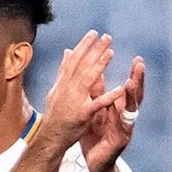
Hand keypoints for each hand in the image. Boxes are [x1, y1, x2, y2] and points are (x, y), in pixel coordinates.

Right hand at [38, 31, 124, 148]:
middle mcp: (66, 90)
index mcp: (62, 83)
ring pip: (87, 80)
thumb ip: (63, 71)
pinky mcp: (82, 114)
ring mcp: (73, 101)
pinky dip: (108, 97)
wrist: (51, 137)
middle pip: (81, 66)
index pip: (73, 60)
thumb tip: (68, 52)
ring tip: (111, 52)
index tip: (93, 33)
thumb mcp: (56, 90)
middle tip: (107, 37)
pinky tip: (120, 89)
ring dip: (99, 66)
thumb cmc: (56, 114)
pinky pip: (97, 104)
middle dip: (94, 50)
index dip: (83, 46)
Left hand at [81, 56, 143, 171]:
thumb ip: (97, 95)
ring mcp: (126, 127)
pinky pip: (124, 127)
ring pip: (132, 109)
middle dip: (138, 79)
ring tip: (132, 82)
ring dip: (133, 95)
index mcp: (118, 108)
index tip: (137, 59)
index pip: (128, 88)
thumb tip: (96, 73)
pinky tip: (126, 110)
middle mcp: (125, 115)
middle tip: (140, 64)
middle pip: (134, 95)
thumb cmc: (94, 135)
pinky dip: (125, 118)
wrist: (94, 161)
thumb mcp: (94, 111)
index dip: (133, 75)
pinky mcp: (122, 139)